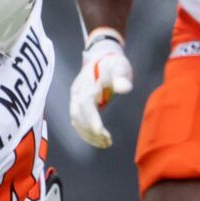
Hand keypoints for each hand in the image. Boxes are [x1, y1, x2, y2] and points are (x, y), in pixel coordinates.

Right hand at [68, 31, 132, 148]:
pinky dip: (84, 131)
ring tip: (104, 144)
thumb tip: (124, 88)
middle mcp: (77, 92)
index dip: (91, 119)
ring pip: (75, 120)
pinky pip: (76, 120)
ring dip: (87, 134)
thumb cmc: (113, 64)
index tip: (101, 132)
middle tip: (107, 142)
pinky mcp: (76, 102)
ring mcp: (75, 98)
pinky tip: (96, 139)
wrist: (102, 56)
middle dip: (90, 131)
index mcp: (86, 85)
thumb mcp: (120, 67)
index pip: (85, 105)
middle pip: (78, 115)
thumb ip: (121, 77)